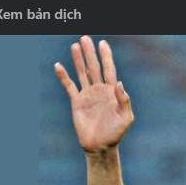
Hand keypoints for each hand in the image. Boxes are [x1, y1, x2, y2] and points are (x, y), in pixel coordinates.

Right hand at [55, 35, 133, 152]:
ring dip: (78, 60)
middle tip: (85, 38)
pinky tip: (58, 65)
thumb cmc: (116, 133)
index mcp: (112, 92)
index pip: (109, 70)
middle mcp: (99, 90)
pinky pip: (69, 86)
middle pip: (94, 67)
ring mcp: (88, 95)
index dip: (106, 57)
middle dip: (90, 53)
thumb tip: (119, 83)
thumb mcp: (126, 118)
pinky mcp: (77, 102)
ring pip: (82, 73)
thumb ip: (124, 100)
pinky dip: (63, 76)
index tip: (103, 43)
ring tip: (75, 46)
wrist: (101, 146)